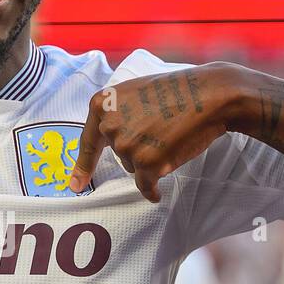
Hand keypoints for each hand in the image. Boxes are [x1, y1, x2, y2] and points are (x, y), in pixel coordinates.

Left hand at [69, 63, 240, 200]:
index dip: (82, 166)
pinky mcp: (146, 164)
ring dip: (150, 159)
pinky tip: (158, 191)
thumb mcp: (134, 92)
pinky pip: (144, 185)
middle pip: (118, 154)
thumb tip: (108, 140)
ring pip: (133, 166)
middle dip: (138, 148)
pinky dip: (151, 190)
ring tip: (171, 136)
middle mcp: (108, 125)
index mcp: (101, 104)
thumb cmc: (176, 92)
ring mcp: (126, 146)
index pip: (88, 141)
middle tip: (162, 128)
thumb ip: (115, 113)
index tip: (75, 186)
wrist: (208, 95)